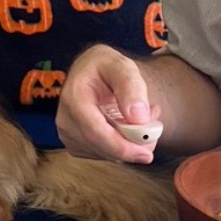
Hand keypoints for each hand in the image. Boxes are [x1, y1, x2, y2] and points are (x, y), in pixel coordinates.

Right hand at [56, 45, 160, 164]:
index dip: (121, 147)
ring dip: (130, 142)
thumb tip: (137, 118)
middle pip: (103, 147)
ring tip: (141, 115)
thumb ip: (131, 87)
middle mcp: (66, 120)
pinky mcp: (76, 144)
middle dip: (134, 143)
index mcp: (73, 98)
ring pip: (107, 154)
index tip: (146, 154)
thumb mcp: (121, 66)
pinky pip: (105, 154)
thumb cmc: (105, 66)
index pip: (95, 132)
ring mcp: (68, 135)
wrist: (90, 71)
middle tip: (154, 120)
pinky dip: (122, 144)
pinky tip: (127, 125)